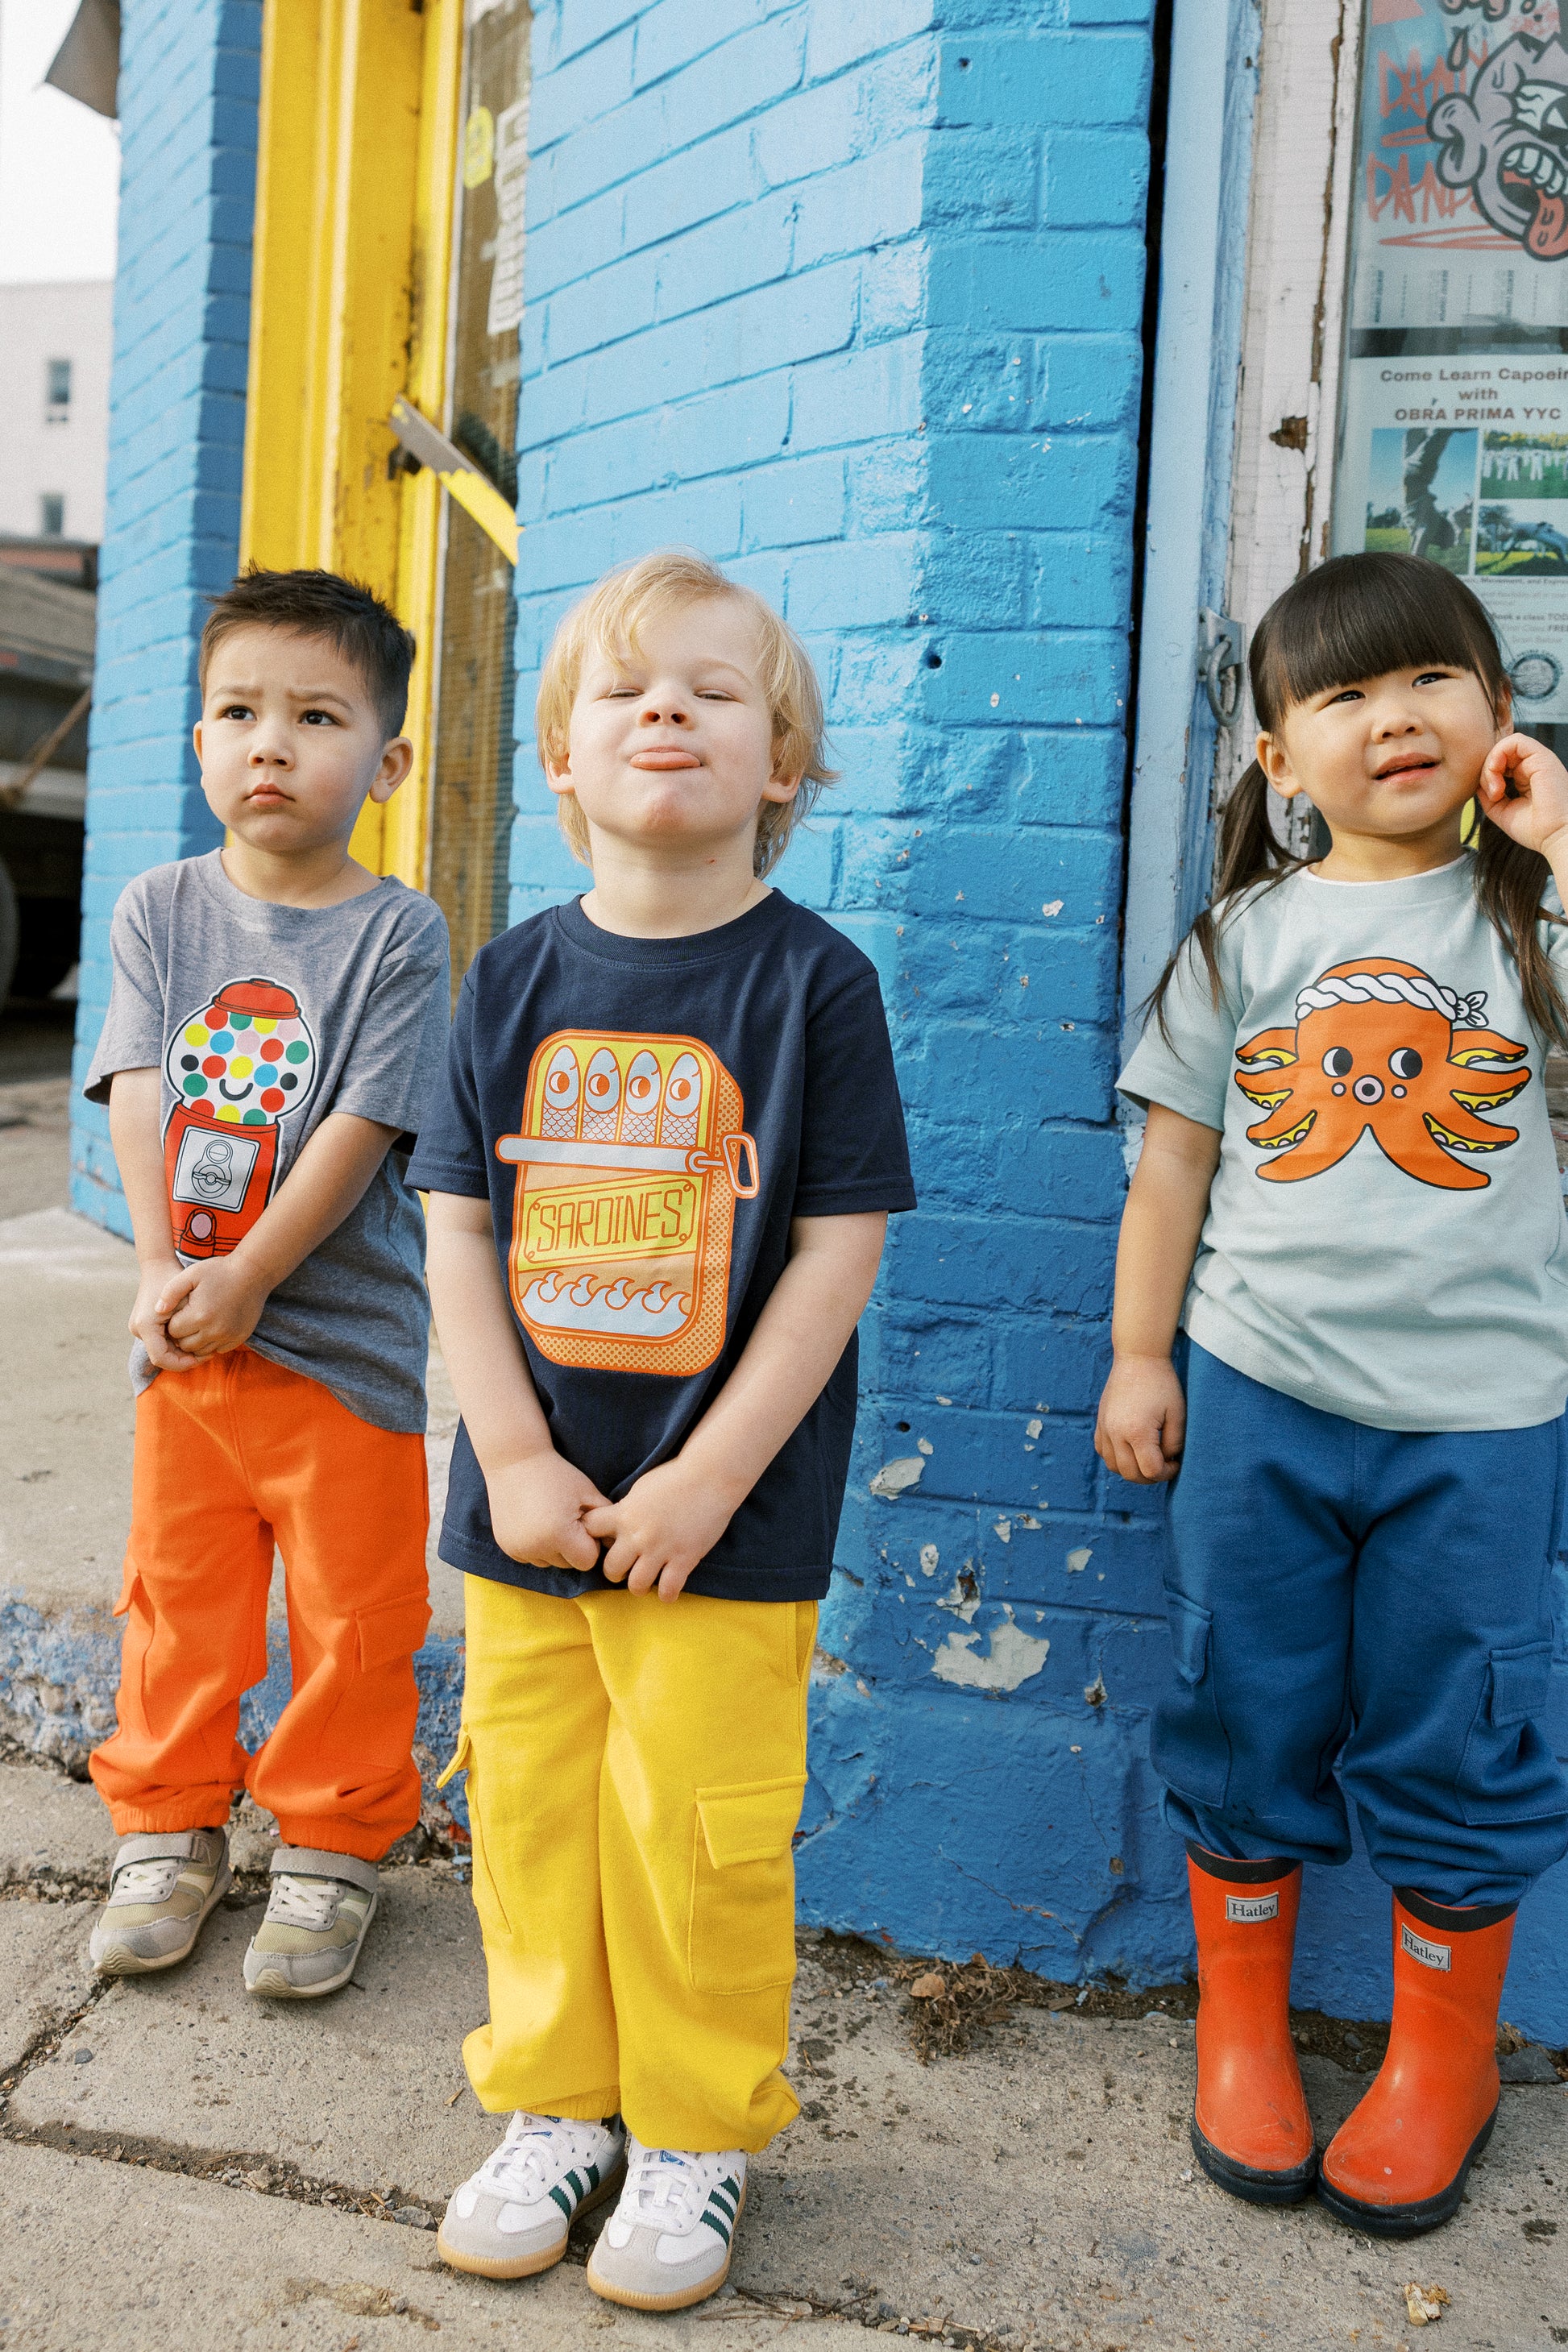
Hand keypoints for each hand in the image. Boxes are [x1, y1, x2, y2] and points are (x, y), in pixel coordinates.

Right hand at [129, 1257, 200, 1371]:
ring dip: (179, 1352)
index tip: (202, 1358)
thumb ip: (189, 1326)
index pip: (161, 1358)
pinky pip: (160, 1341)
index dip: (182, 1363)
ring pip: (160, 1350)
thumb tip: (197, 1352)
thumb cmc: (175, 1280)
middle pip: (161, 1356)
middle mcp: (137, 1329)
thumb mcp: (186, 1301)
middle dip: (183, 1359)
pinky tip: (193, 1339)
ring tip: (202, 1349)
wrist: (159, 1265)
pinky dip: (175, 1344)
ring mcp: (138, 1328)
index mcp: (146, 1325)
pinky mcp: (143, 1325)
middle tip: (206, 1355)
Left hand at [160, 1257, 268, 1358]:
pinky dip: (212, 1342)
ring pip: (201, 1351)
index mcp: (199, 1315)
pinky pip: (218, 1350)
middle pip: (185, 1345)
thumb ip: (170, 1292)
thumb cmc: (220, 1270)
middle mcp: (214, 1330)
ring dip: (196, 1340)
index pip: (173, 1331)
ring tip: (198, 1323)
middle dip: (182, 1334)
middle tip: (187, 1318)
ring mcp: (228, 1336)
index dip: (172, 1321)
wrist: (253, 1273)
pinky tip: (212, 1326)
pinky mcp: (239, 1338)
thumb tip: (158, 1310)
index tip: (179, 1310)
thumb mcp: (191, 1274)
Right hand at [486, 1450, 609, 1573]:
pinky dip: (536, 1545)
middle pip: (568, 1564)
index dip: (590, 1543)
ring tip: (549, 1518)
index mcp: (559, 1535)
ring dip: (553, 1548)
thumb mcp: (587, 1492)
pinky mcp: (506, 1547)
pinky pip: (531, 1557)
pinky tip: (534, 1522)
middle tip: (566, 1517)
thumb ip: (605, 1519)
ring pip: (549, 1562)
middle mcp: (536, 1547)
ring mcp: (518, 1549)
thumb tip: (615, 1542)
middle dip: (572, 1547)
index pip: (587, 1560)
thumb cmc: (556, 1473)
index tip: (583, 1521)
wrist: (513, 1460)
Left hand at [583, 1458, 739, 1600]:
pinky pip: (668, 1590)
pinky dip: (667, 1594)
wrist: (710, 1477)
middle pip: (611, 1569)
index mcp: (624, 1514)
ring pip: (636, 1586)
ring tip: (646, 1580)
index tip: (603, 1539)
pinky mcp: (684, 1560)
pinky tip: (669, 1586)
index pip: (589, 1529)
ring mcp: (661, 1550)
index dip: (592, 1536)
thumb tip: (615, 1525)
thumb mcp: (641, 1489)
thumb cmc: (676, 1477)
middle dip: (615, 1571)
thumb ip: (626, 1509)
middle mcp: (638, 1536)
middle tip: (626, 1568)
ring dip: (639, 1586)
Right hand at [1094, 1353, 1186, 1483]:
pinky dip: (1116, 1458)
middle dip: (1150, 1476)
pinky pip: (1103, 1452)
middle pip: (1130, 1474)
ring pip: (1113, 1466)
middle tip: (1164, 1465)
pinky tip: (1131, 1449)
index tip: (1176, 1463)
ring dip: (1132, 1470)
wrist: (1138, 1358)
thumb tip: (1166, 1460)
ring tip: (1147, 1459)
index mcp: (1137, 1431)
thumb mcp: (1177, 1414)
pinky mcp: (1099, 1422)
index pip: (1150, 1470)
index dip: (1167, 1473)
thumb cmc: (1162, 1383)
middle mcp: (1116, 1433)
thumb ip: (1174, 1443)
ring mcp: (1104, 1428)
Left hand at [1477, 732, 1567, 863]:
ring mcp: (1538, 760)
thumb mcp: (1502, 812)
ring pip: (1504, 746)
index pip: (1500, 764)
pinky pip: (1515, 741)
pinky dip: (1498, 754)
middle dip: (1487, 770)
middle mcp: (1533, 767)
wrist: (1556, 836)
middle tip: (1492, 793)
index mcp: (1526, 778)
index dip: (1488, 775)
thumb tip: (1477, 783)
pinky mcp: (1542, 757)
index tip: (1491, 797)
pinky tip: (1497, 773)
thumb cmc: (1536, 829)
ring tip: (1495, 787)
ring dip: (1491, 764)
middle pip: (1499, 754)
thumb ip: (1488, 796)